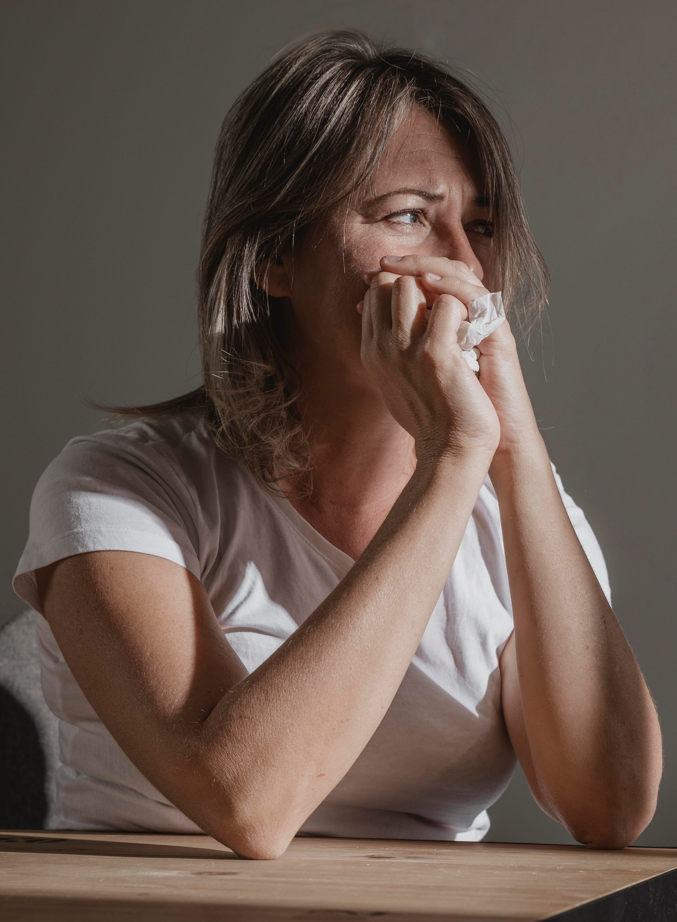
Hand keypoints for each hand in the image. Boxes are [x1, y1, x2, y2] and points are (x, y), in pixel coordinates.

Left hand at [376, 255, 542, 464]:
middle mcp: (469, 320)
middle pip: (441, 270)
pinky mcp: (498, 337)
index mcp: (449, 325)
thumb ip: (395, 343)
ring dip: (426, 266)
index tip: (364, 278)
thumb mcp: (411, 372)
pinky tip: (426, 281)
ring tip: (397, 265)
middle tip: (379, 266)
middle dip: (407, 265)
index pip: (424, 282)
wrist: (472, 446)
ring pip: (459, 275)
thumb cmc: (442, 414)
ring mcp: (485, 326)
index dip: (394, 276)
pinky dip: (451, 285)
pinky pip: (477, 298)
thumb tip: (363, 319)